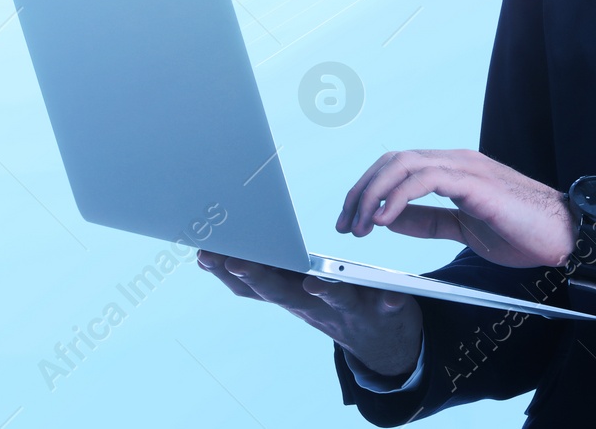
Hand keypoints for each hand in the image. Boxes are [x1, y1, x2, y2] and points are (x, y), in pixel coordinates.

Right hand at [195, 249, 421, 377]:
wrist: (381, 343)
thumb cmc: (330, 304)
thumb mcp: (292, 291)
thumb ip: (262, 274)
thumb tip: (211, 255)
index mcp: (292, 293)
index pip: (254, 284)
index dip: (227, 271)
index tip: (204, 252)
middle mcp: (314, 305)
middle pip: (284, 292)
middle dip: (259, 276)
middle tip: (237, 260)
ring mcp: (349, 310)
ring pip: (334, 300)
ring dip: (323, 292)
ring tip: (314, 282)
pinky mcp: (384, 309)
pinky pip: (387, 304)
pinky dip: (388, 298)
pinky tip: (391, 293)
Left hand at [336, 148, 575, 269]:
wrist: (565, 236)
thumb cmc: (523, 232)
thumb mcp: (463, 229)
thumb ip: (429, 221)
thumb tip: (389, 220)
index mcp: (454, 169)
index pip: (398, 166)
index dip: (367, 190)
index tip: (350, 219)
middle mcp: (456, 161)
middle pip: (393, 161)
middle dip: (360, 191)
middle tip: (344, 224)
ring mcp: (465, 167)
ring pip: (403, 165)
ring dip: (372, 195)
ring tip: (359, 225)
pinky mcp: (474, 182)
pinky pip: (424, 181)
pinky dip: (397, 197)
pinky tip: (384, 220)